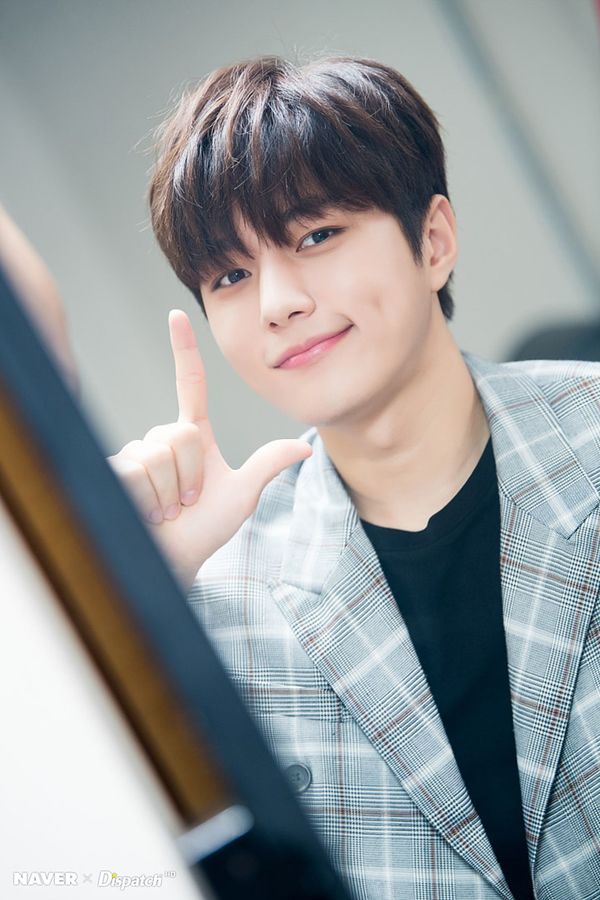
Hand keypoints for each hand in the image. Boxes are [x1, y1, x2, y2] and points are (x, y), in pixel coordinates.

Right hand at [108, 309, 312, 591]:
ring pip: (161, 454)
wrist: (176, 562)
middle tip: (187, 502)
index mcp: (193, 436)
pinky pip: (139, 471)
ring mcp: (136, 455)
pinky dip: (150, 500)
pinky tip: (146, 513)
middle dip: (192, 475)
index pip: (189, 384)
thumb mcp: (243, 495)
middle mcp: (162, 438)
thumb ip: (268, 465)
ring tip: (166, 510)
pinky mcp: (114, 472)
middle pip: (183, 433)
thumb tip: (307, 446)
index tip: (176, 315)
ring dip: (172, 492)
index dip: (184, 350)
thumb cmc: (205, 530)